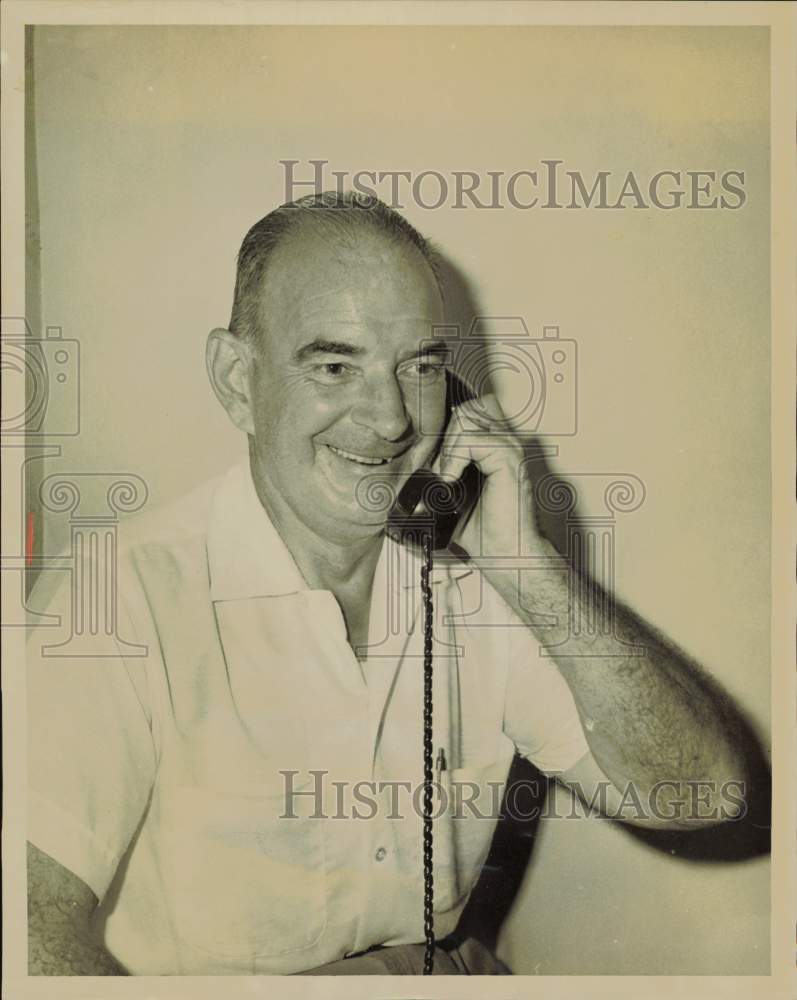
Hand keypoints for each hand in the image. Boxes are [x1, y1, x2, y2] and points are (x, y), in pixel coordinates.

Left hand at [435, 393, 539, 557]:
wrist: (507, 553)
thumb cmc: (487, 531)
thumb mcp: (454, 495)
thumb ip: (442, 472)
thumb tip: (412, 466)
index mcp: (494, 447)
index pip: (467, 412)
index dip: (446, 428)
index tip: (435, 460)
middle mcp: (504, 442)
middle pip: (466, 408)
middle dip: (446, 433)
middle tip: (441, 467)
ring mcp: (509, 448)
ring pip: (468, 416)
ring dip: (449, 445)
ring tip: (447, 474)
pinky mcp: (509, 459)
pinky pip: (474, 439)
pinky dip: (455, 457)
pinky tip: (452, 480)